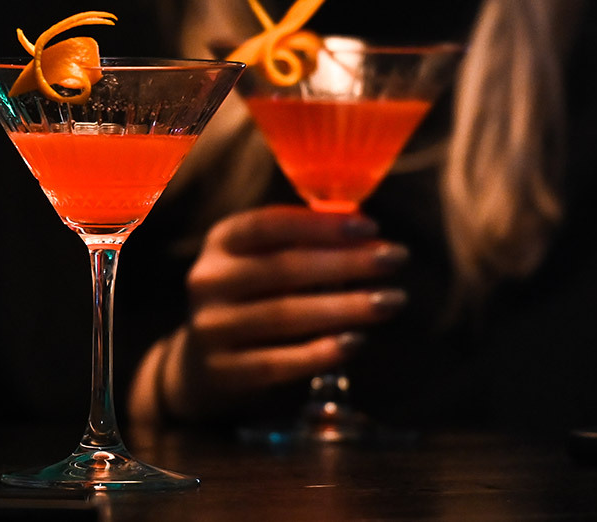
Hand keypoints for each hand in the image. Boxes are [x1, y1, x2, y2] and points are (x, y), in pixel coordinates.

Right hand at [129, 204, 407, 422]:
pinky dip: (319, 353)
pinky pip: (276, 362)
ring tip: (390, 301)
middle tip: (395, 260)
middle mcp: (209, 280)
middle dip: (346, 263)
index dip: (321, 226)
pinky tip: (356, 342)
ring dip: (344, 307)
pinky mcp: (222, 371)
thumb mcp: (261, 260)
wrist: (200, 363)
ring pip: (284, 314)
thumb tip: (367, 236)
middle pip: (282, 268)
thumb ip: (303, 245)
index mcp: (221, 242)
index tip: (371, 229)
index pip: (269, 225)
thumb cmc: (251, 298)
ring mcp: (211, 327)